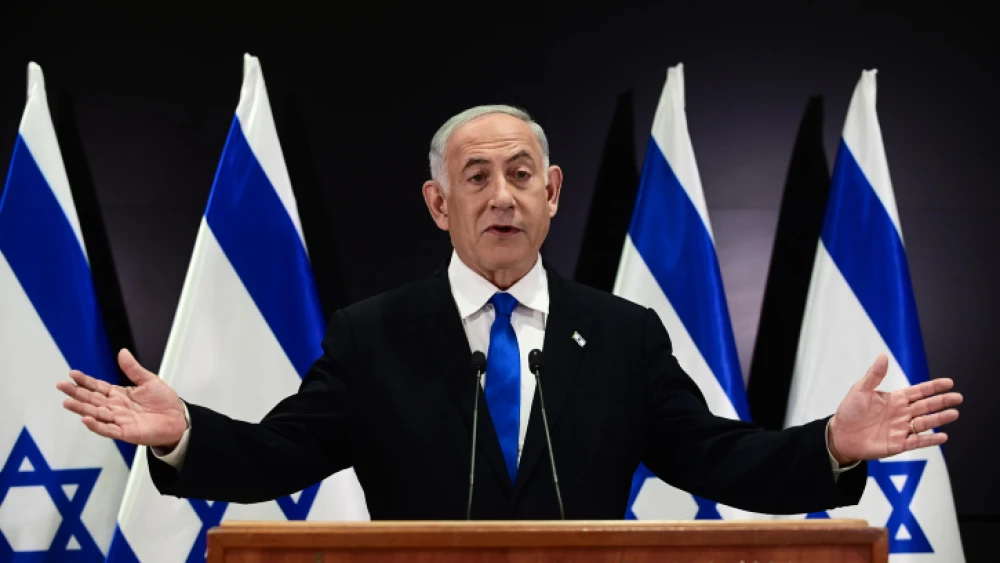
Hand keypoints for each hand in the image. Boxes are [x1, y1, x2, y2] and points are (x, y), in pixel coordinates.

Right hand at [56, 349, 187, 447]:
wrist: (178, 419)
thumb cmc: (164, 402)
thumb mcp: (149, 381)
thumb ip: (133, 369)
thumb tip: (123, 352)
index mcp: (120, 395)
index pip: (98, 387)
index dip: (85, 381)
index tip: (72, 374)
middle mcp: (116, 407)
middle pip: (92, 400)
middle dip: (77, 392)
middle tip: (61, 385)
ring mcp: (119, 420)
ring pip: (96, 414)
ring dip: (81, 409)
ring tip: (67, 402)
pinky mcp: (125, 432)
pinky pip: (107, 429)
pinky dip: (96, 425)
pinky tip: (85, 419)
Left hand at [828, 353, 961, 463]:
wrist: (840, 435)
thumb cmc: (849, 411)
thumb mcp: (860, 390)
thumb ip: (874, 375)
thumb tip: (883, 356)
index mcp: (895, 399)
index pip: (919, 392)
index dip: (933, 387)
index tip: (949, 382)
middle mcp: (901, 414)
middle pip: (926, 406)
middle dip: (942, 401)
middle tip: (958, 397)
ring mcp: (901, 429)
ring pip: (925, 423)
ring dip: (940, 418)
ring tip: (954, 413)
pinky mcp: (898, 444)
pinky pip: (917, 441)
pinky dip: (930, 440)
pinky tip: (942, 436)